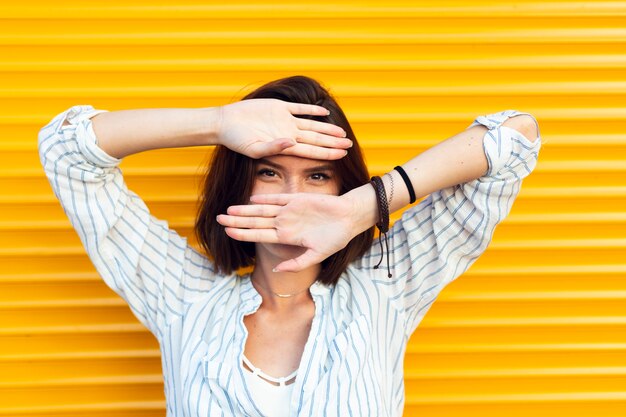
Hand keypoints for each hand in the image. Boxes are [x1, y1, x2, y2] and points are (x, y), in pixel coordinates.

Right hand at [216, 99, 351, 159]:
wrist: (224, 123)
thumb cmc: (236, 140)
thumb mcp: (254, 148)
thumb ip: (273, 148)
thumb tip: (291, 144)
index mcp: (285, 146)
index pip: (312, 150)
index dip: (328, 152)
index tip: (343, 154)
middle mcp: (288, 134)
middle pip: (316, 139)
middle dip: (333, 143)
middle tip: (350, 145)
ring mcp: (285, 121)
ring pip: (312, 125)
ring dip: (327, 128)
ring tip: (342, 133)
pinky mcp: (279, 107)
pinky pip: (299, 109)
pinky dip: (312, 110)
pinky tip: (324, 112)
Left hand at [216, 193, 357, 271]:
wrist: (349, 218)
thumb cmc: (335, 238)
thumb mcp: (317, 255)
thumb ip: (296, 263)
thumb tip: (276, 271)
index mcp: (287, 237)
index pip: (259, 235)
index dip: (243, 234)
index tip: (227, 234)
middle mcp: (285, 223)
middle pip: (255, 222)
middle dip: (236, 221)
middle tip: (218, 219)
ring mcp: (289, 211)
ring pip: (262, 210)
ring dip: (245, 210)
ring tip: (228, 210)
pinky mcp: (297, 199)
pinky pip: (278, 198)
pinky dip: (265, 199)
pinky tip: (251, 199)